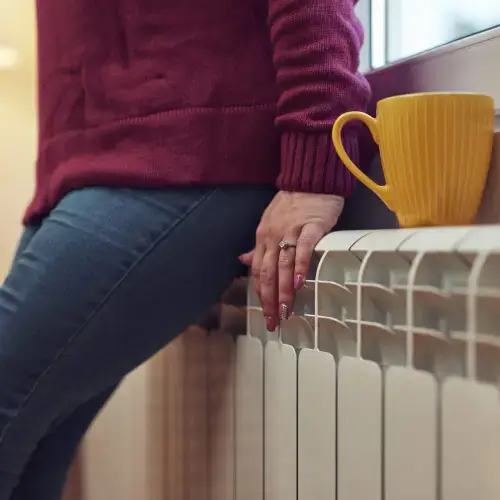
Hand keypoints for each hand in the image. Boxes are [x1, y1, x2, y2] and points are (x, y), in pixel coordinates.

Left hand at [239, 191, 343, 330]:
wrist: (310, 181)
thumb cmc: (292, 204)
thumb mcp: (269, 223)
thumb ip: (259, 246)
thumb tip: (243, 261)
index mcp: (262, 238)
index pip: (258, 271)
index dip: (260, 294)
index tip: (264, 314)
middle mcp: (272, 237)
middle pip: (268, 274)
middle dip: (269, 300)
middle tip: (273, 322)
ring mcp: (290, 232)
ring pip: (283, 266)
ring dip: (284, 291)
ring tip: (285, 312)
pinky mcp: (310, 227)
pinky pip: (303, 249)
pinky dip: (300, 266)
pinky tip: (300, 284)